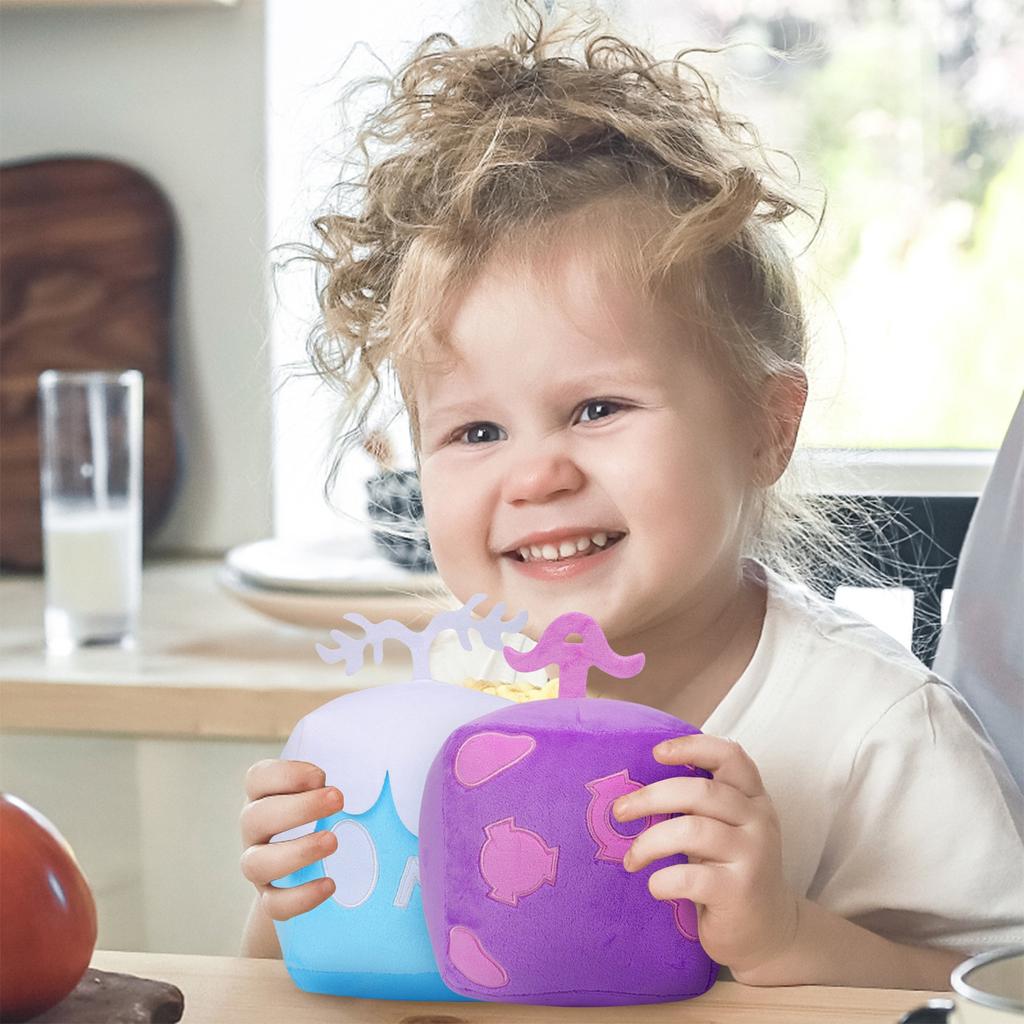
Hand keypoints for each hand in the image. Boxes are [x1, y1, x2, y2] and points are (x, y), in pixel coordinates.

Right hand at [239, 759, 343, 920]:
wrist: (308, 868)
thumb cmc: (326, 814)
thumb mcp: (328, 791)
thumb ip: (344, 774)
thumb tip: (381, 760)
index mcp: (264, 795)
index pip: (257, 779)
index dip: (284, 774)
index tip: (321, 776)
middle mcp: (255, 830)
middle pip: (255, 817)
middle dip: (298, 808)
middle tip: (338, 799)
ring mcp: (258, 865)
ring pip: (256, 863)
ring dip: (296, 851)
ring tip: (333, 842)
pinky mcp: (270, 898)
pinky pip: (274, 904)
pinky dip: (300, 897)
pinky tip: (329, 885)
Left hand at [613, 734, 798, 975]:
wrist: (768, 932)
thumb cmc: (731, 870)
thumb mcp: (725, 828)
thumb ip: (701, 804)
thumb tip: (638, 786)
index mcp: (754, 798)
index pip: (730, 756)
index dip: (693, 746)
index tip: (656, 752)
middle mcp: (759, 821)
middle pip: (700, 791)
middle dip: (651, 798)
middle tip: (619, 811)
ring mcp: (753, 856)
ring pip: (691, 831)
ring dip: (649, 843)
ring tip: (632, 859)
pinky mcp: (739, 892)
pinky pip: (689, 877)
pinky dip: (662, 880)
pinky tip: (656, 886)